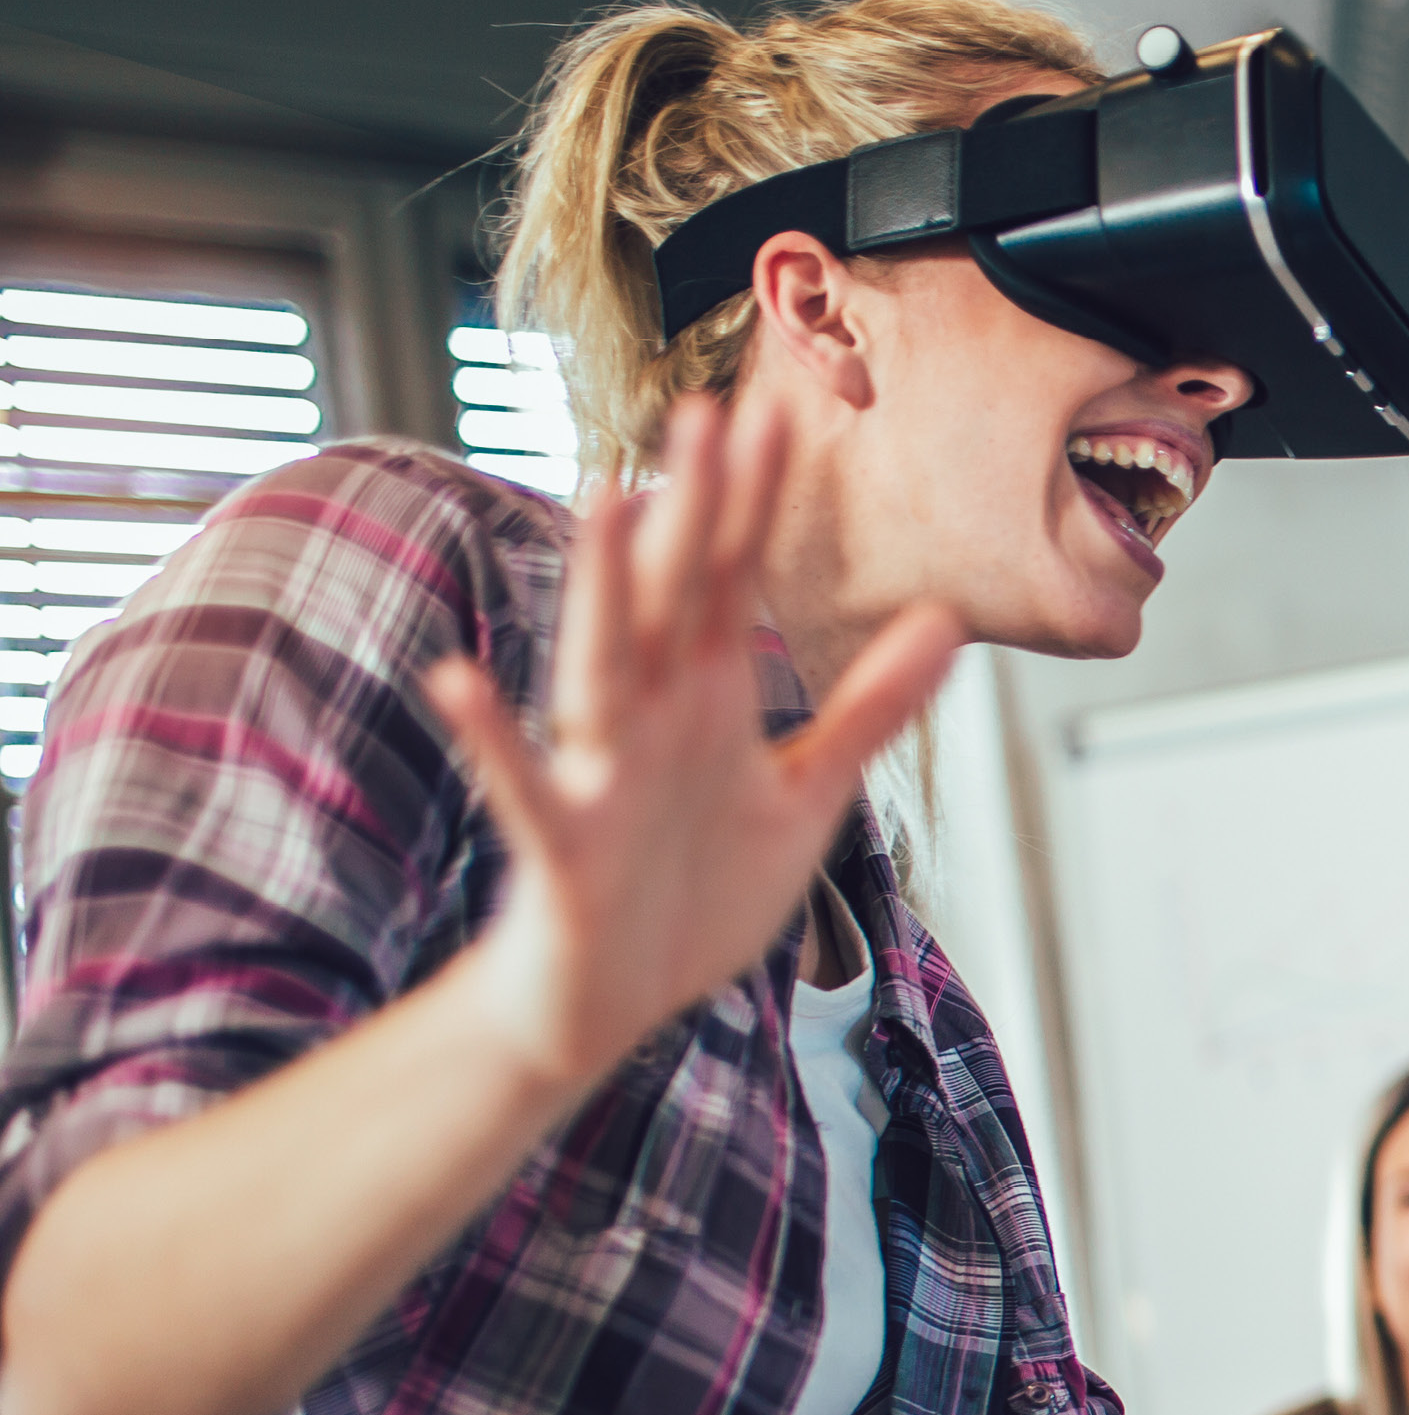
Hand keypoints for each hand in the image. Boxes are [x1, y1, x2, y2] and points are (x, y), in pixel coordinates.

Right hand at [426, 393, 962, 1094]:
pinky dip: (493, 736)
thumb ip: (869, 709)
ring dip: (605, 586)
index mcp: (705, 702)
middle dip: (694, 513)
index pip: (733, 582)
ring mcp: (599, 774)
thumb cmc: (694, 893)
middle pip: (676, 599)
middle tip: (707, 412)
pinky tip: (457, 681)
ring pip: (600, 663)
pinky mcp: (562, 846)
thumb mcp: (807, 796)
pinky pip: (521, 785)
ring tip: (603, 497)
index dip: (755, 506)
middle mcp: (648, 717)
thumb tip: (945, 625)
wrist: (612, 1003)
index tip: (777, 417)